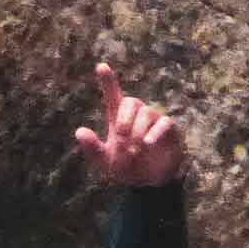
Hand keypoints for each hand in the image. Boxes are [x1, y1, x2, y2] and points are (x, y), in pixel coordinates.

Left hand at [72, 62, 183, 187]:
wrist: (147, 181)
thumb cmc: (126, 166)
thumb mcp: (105, 160)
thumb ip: (92, 147)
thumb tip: (79, 131)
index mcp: (118, 118)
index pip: (113, 95)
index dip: (108, 81)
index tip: (101, 66)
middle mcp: (137, 114)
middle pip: (131, 101)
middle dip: (124, 120)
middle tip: (121, 139)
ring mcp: (154, 120)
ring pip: (146, 112)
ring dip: (137, 132)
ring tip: (133, 150)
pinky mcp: (169, 129)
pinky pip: (164, 122)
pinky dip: (155, 132)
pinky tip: (147, 143)